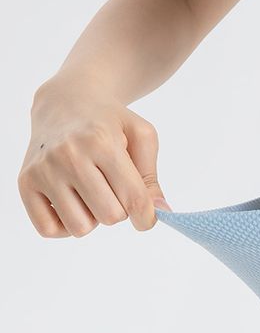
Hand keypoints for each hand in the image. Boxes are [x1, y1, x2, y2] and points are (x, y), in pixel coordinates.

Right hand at [18, 75, 170, 236]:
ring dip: (92, 218)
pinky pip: (50, 229)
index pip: (133, 199)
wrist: (65, 103)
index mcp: (102, 142)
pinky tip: (71, 201)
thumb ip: (151, 177)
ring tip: (90, 192)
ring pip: (80, 227)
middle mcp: (69, 155)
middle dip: (118, 209)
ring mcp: (43, 170)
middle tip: (111, 188)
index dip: (147, 217)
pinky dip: (65, 224)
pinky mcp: (25, 183)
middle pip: (110, 216)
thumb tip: (161, 210)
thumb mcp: (141, 137)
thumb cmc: (109, 123)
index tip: (146, 218)